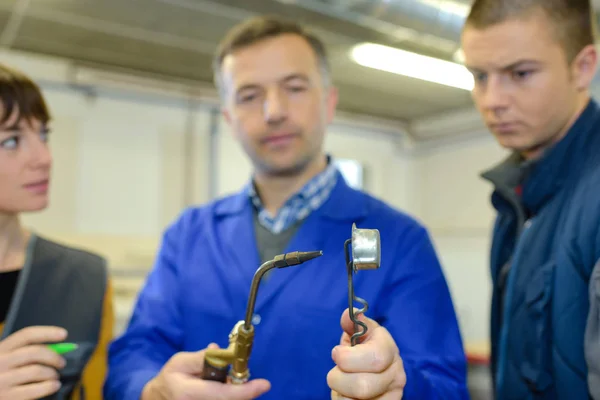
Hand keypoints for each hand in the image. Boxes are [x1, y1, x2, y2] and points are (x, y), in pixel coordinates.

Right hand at [0, 326, 67, 399]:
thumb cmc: (4, 376)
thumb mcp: (8, 360)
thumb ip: (28, 352)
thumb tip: (58, 348)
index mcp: (1, 349)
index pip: (26, 335)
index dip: (48, 333)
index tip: (63, 334)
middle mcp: (0, 363)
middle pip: (35, 352)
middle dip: (54, 356)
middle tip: (61, 363)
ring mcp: (2, 380)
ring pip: (37, 371)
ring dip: (52, 373)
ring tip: (54, 377)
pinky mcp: (7, 397)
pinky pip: (35, 389)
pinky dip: (50, 386)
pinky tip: (54, 385)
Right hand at [141, 343, 270, 399]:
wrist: (157, 399)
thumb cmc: (170, 378)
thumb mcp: (180, 362)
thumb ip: (202, 357)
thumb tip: (221, 350)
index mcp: (189, 393)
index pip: (224, 395)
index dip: (246, 391)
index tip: (264, 384)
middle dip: (244, 392)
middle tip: (253, 383)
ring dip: (237, 394)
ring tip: (231, 384)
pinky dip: (231, 396)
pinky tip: (226, 390)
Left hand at [327, 309, 405, 399]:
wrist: (375, 374)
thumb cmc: (362, 351)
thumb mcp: (359, 334)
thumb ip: (353, 324)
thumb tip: (350, 314)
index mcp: (389, 350)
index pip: (374, 358)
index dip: (348, 358)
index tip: (336, 353)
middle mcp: (397, 375)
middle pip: (362, 386)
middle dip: (339, 380)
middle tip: (336, 374)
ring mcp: (394, 396)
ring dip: (341, 394)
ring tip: (344, 385)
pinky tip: (351, 396)